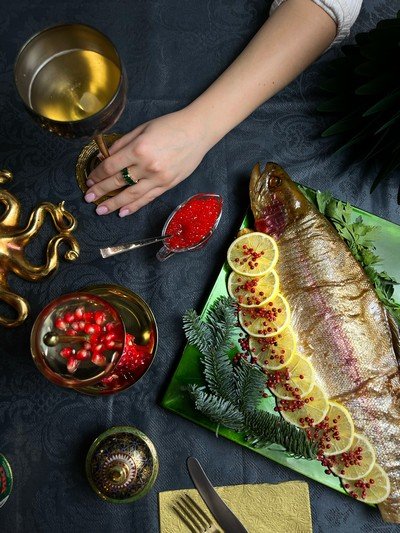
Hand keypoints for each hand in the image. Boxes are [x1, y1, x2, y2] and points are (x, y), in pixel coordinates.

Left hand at [84, 109, 208, 216]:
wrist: (198, 132)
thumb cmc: (170, 126)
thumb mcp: (142, 129)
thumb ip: (122, 144)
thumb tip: (104, 157)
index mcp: (138, 149)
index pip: (111, 166)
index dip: (97, 175)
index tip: (90, 180)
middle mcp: (147, 166)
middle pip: (118, 182)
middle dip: (101, 191)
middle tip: (89, 198)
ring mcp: (158, 178)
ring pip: (131, 195)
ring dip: (114, 204)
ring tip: (101, 210)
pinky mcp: (168, 185)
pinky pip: (147, 198)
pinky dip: (134, 206)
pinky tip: (123, 212)